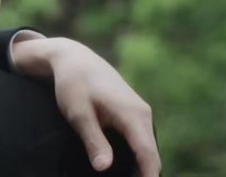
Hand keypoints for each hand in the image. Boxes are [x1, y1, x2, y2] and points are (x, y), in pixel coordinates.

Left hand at [12, 36, 160, 175]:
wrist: (75, 59)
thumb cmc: (74, 84)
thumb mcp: (78, 114)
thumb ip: (94, 141)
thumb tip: (104, 167)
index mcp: (133, 114)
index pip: (147, 154)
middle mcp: (143, 114)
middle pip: (151, 156)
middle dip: (143, 175)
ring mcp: (142, 114)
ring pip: (147, 151)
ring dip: (140, 169)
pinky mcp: (135, 116)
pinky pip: (142, 143)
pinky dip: (136, 158)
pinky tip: (124, 171)